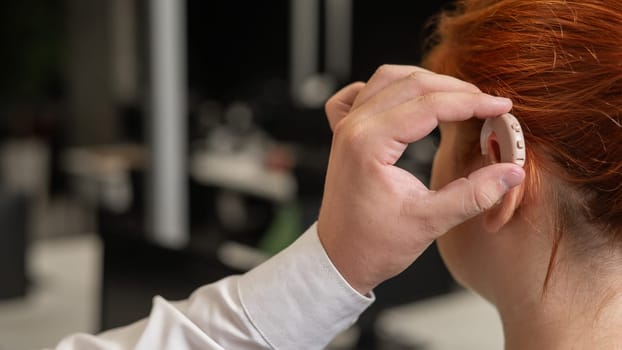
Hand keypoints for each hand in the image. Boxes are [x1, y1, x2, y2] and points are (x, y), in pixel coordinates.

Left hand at [318, 65, 524, 293]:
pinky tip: (402, 98)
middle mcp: (353, 127)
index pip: (429, 105)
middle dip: (454, 89)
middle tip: (487, 103)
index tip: (502, 107)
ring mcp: (345, 128)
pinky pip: (358, 94)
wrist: (340, 258)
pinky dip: (384, 88)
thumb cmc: (375, 245)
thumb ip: (473, 194)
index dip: (472, 103)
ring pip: (387, 80)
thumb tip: (511, 172)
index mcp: (369, 143)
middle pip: (411, 84)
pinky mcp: (342, 135)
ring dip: (425, 82)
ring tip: (458, 97)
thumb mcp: (429, 222)